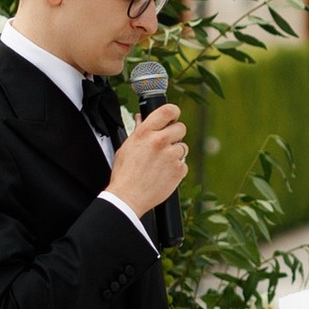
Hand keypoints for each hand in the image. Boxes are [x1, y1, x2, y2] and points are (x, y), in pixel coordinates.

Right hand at [107, 102, 189, 216]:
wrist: (128, 198)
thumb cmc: (124, 174)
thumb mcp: (126, 148)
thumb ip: (137, 132)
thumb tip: (141, 118)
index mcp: (144, 133)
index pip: (168, 110)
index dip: (174, 112)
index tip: (173, 117)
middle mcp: (159, 141)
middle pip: (181, 128)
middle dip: (175, 135)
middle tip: (166, 144)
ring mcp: (170, 156)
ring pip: (183, 147)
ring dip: (175, 154)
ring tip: (160, 164)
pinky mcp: (178, 170)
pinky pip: (183, 164)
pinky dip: (176, 169)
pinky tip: (163, 174)